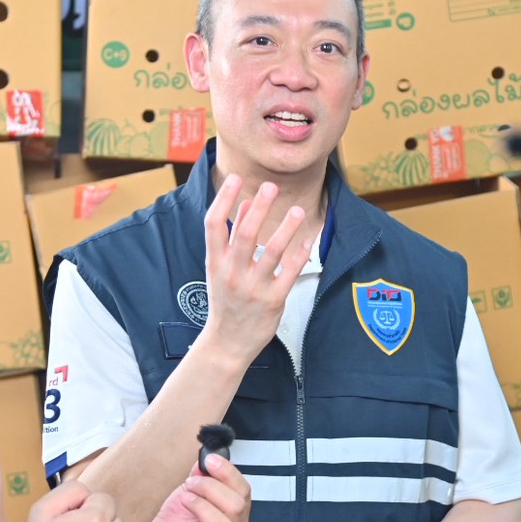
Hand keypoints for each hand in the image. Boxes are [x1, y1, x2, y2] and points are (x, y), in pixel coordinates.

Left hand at [135, 452, 251, 521]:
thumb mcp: (189, 494)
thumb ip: (201, 477)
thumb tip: (207, 458)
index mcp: (234, 514)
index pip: (244, 491)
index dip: (228, 472)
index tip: (209, 460)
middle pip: (238, 507)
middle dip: (211, 488)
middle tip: (189, 485)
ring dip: (201, 507)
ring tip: (185, 501)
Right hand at [199, 174, 311, 364]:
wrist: (226, 343)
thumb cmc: (225, 301)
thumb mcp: (220, 269)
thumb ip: (232, 237)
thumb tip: (246, 203)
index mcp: (215, 262)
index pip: (214, 224)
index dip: (223, 199)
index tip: (235, 178)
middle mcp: (232, 273)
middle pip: (245, 234)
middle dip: (259, 208)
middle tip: (271, 186)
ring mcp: (253, 287)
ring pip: (271, 252)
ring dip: (286, 228)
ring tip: (297, 210)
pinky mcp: (272, 300)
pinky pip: (289, 273)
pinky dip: (299, 255)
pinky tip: (307, 241)